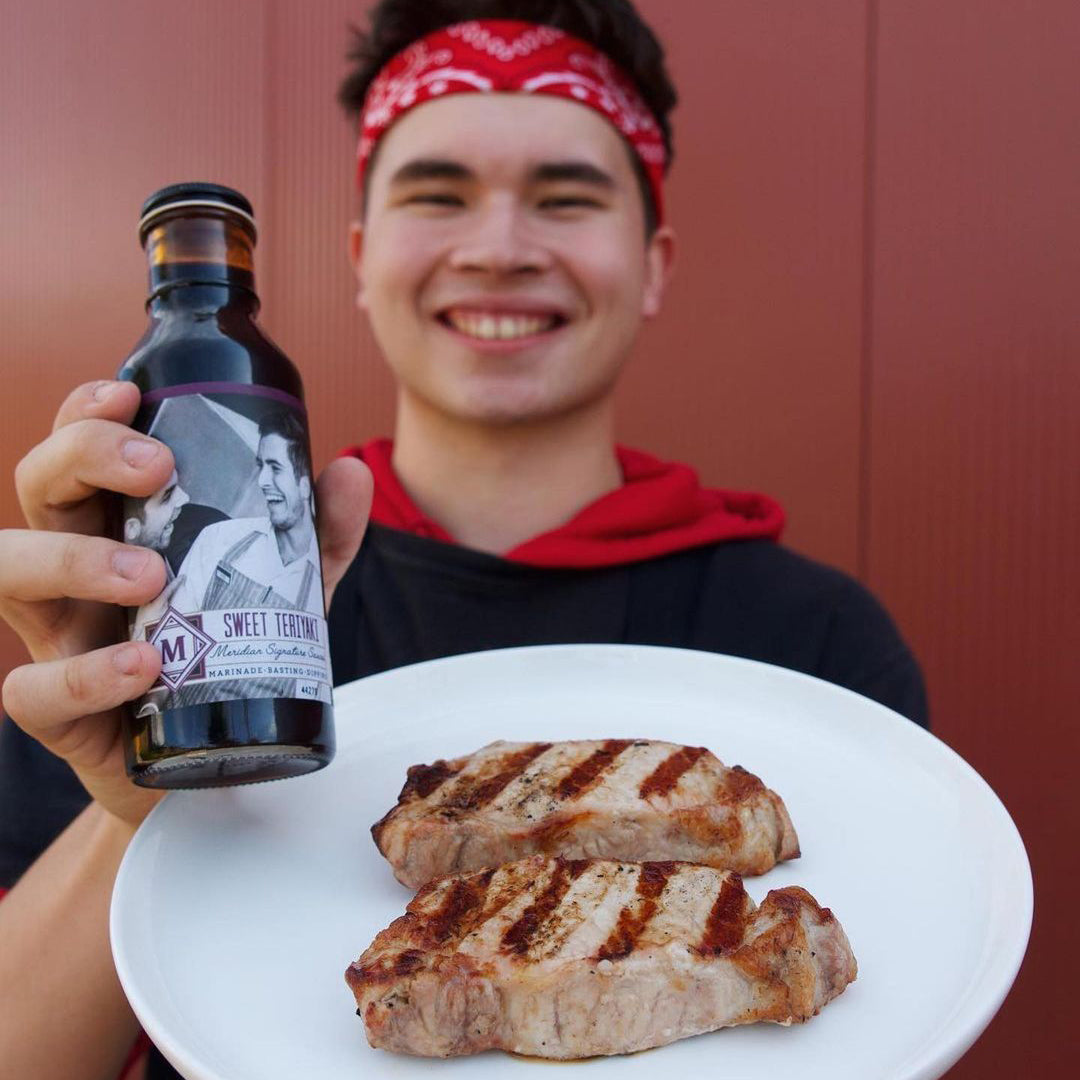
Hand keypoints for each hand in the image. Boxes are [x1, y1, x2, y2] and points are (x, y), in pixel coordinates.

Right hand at [0, 380, 371, 827]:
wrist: (208, 767)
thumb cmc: (227, 656)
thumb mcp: (281, 591)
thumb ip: (313, 537)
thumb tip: (349, 471)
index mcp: (115, 528)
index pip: (78, 451)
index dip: (86, 413)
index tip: (129, 394)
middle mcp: (71, 573)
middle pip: (36, 487)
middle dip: (83, 458)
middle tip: (157, 471)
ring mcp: (57, 639)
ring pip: (5, 573)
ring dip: (72, 559)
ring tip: (150, 574)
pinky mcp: (60, 714)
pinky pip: (33, 690)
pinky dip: (85, 674)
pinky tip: (141, 664)